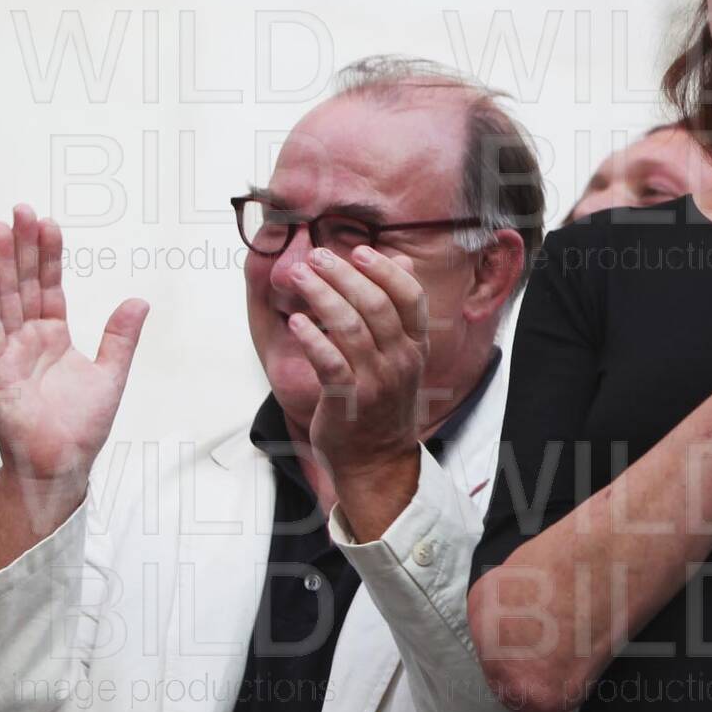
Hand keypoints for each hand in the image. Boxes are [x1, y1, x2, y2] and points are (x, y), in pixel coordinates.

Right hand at [0, 205, 147, 506]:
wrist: (62, 461)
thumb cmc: (80, 425)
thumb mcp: (111, 373)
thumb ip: (121, 336)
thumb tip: (139, 301)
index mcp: (53, 336)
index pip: (49, 286)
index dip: (49, 255)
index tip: (49, 223)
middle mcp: (27, 338)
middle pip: (23, 283)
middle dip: (23, 247)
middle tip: (22, 210)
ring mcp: (7, 351)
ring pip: (4, 298)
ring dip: (2, 263)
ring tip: (1, 228)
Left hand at [284, 245, 429, 475]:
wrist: (377, 460)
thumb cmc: (383, 403)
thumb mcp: (402, 356)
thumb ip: (400, 310)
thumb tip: (401, 261)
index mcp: (415, 347)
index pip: (410, 298)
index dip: (385, 270)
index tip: (359, 251)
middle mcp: (400, 361)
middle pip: (376, 305)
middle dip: (344, 275)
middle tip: (317, 257)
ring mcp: (376, 381)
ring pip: (350, 328)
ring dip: (322, 296)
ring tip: (300, 277)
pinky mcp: (348, 399)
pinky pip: (329, 362)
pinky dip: (311, 338)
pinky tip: (296, 321)